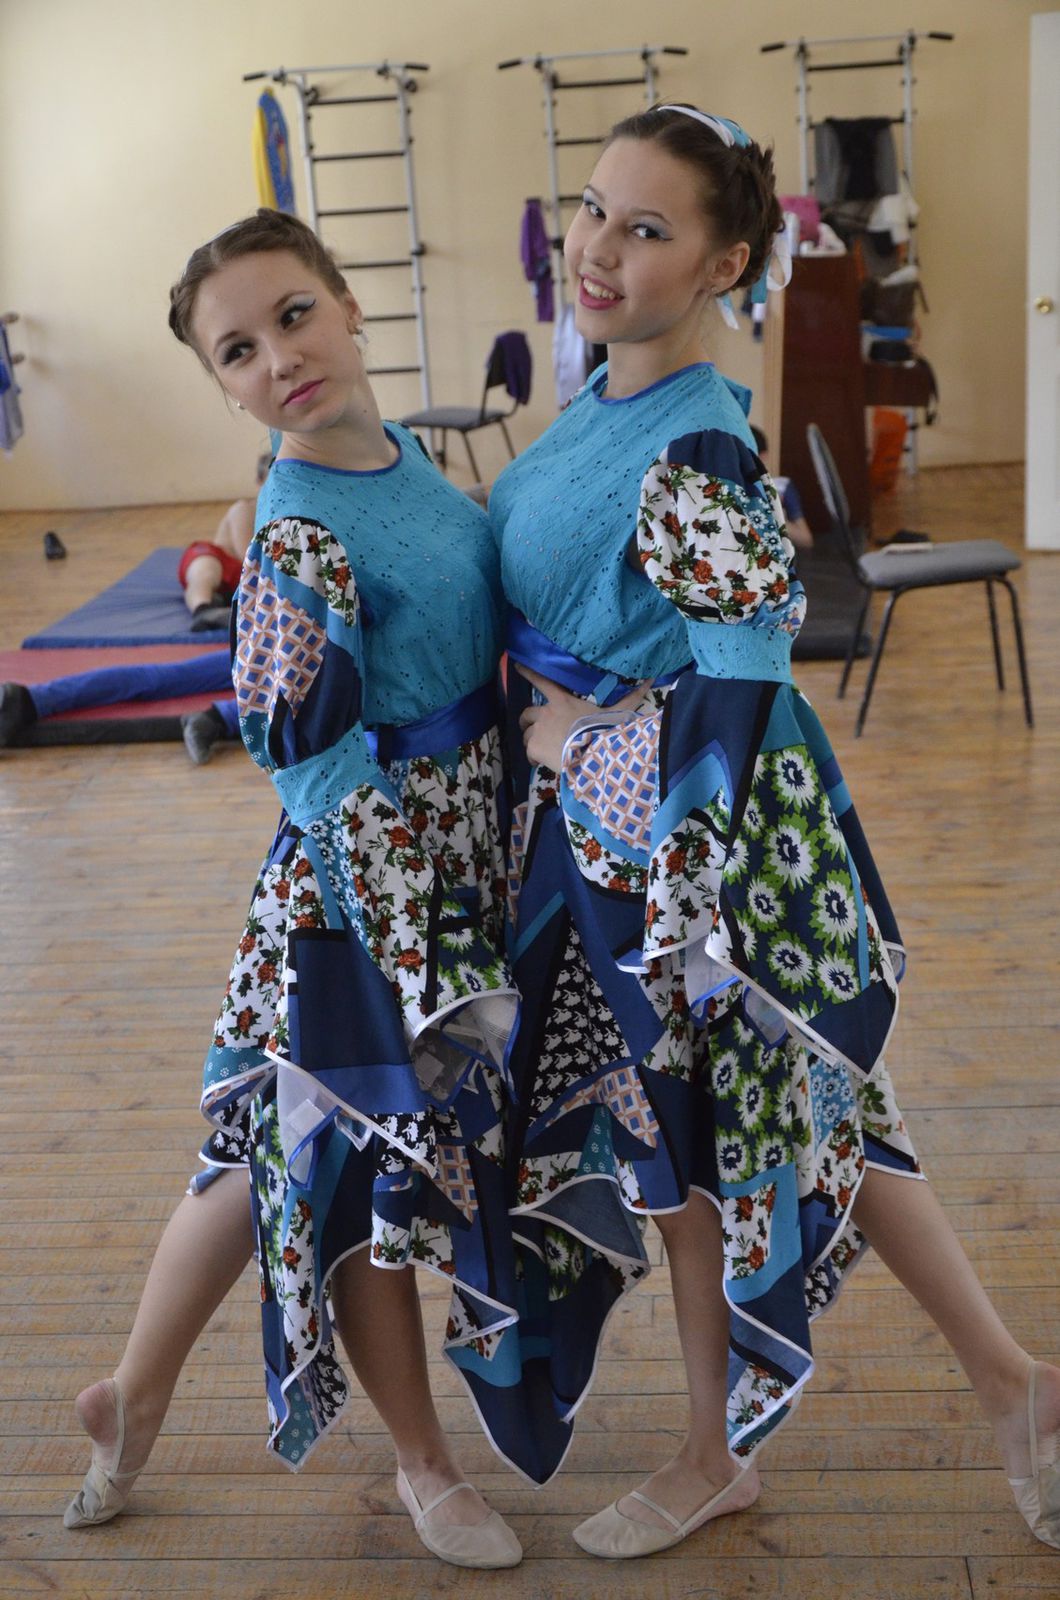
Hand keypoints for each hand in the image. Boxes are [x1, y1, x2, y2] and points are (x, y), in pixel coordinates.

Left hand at [515, 665, 647, 771]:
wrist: (594, 755)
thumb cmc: (604, 731)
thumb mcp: (617, 713)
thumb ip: (631, 697)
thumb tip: (651, 681)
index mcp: (562, 701)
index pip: (542, 681)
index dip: (528, 673)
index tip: (516, 666)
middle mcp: (545, 712)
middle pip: (526, 714)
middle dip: (528, 723)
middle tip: (537, 733)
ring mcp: (537, 730)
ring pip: (526, 736)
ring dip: (533, 743)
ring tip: (546, 753)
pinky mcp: (533, 747)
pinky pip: (529, 754)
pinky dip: (534, 759)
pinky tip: (545, 764)